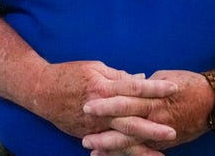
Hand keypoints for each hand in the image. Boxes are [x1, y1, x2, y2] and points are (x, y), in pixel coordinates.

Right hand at [25, 61, 178, 138]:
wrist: (40, 90)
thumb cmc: (68, 74)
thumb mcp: (94, 68)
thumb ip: (118, 76)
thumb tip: (140, 79)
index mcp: (104, 86)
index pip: (135, 87)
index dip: (155, 87)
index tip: (174, 88)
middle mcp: (101, 107)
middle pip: (131, 118)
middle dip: (152, 125)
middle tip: (173, 130)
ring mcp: (94, 123)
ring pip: (121, 137)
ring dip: (141, 146)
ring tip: (160, 153)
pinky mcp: (88, 133)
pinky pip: (108, 145)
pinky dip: (122, 152)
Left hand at [81, 69, 213, 153]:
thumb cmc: (189, 83)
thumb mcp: (164, 77)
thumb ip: (143, 85)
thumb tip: (126, 84)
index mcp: (153, 97)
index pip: (125, 100)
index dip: (106, 103)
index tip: (87, 105)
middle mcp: (156, 116)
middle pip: (126, 125)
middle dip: (104, 132)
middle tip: (85, 137)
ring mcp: (161, 131)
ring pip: (133, 142)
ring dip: (112, 147)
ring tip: (93, 150)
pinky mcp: (167, 142)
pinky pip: (144, 149)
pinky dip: (129, 153)